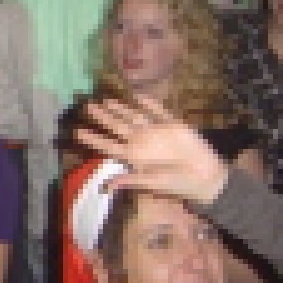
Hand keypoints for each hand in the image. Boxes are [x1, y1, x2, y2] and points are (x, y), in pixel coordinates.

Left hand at [75, 95, 228, 206]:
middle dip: (103, 116)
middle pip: (117, 126)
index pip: (108, 146)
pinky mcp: (172, 125)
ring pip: (134, 116)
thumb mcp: (152, 183)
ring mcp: (156, 132)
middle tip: (87, 106)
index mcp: (133, 157)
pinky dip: (149, 103)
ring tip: (105, 99)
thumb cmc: (177, 183)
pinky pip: (159, 111)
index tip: (76, 131)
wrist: (206, 177)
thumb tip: (105, 188)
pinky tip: (138, 94)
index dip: (93, 139)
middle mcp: (141, 142)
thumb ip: (129, 180)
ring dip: (120, 108)